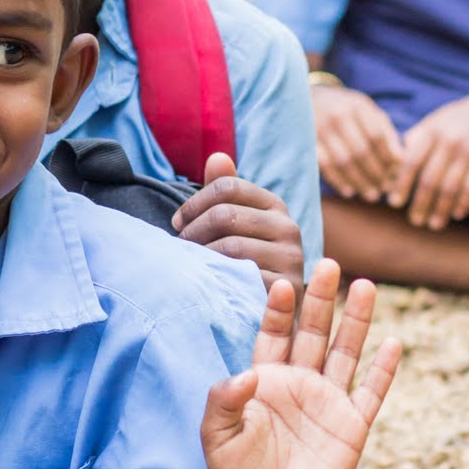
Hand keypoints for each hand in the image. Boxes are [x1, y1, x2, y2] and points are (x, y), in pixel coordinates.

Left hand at [173, 152, 303, 297]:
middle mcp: (288, 227)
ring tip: (190, 266)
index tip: (177, 223)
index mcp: (274, 205)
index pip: (227, 186)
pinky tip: (208, 283)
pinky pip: (240, 276)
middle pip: (225, 215)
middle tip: (180, 248)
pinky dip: (217, 278)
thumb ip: (224, 192)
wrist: (273, 311)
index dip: (194, 203)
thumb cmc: (245, 263)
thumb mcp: (236, 225)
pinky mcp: (285, 287)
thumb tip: (217, 156)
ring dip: (200, 257)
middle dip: (193, 231)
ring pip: (230, 246)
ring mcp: (290, 258)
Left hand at [201, 261, 400, 468]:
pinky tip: (393, 343)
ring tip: (364, 285)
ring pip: (346, 352)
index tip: (279, 283)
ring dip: (356, 321)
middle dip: (320, 299)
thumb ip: (222, 402)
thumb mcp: (216, 439)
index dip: (277, 310)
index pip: (273, 335)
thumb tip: (246, 373)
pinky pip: (371, 393)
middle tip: (328, 262)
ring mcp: (329, 404)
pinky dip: (382, 370)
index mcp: (265, 381)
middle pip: (314, 332)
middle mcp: (300, 385)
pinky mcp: (352, 428)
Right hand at [313, 83, 403, 201]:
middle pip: (361, 151)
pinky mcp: (307, 141)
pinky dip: (338, 181)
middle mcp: (338, 116)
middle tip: (386, 189)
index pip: (377, 136)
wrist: (307, 98)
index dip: (388, 157)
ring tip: (372, 195)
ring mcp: (320, 129)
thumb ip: (384, 130)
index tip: (397, 173)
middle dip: (376, 173)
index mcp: (358, 106)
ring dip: (360, 181)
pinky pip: (324, 165)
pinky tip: (349, 191)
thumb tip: (401, 159)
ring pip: (344, 161)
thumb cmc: (345, 108)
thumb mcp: (366, 110)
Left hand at [388, 79, 468, 229]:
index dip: (401, 185)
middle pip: (429, 180)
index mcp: (432, 130)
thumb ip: (417, 139)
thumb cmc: (463, 116)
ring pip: (451, 188)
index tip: (394, 203)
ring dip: (441, 210)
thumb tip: (395, 164)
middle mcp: (449, 140)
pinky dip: (464, 203)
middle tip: (415, 221)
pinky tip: (457, 215)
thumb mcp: (437, 120)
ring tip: (434, 224)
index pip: (410, 162)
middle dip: (420, 204)